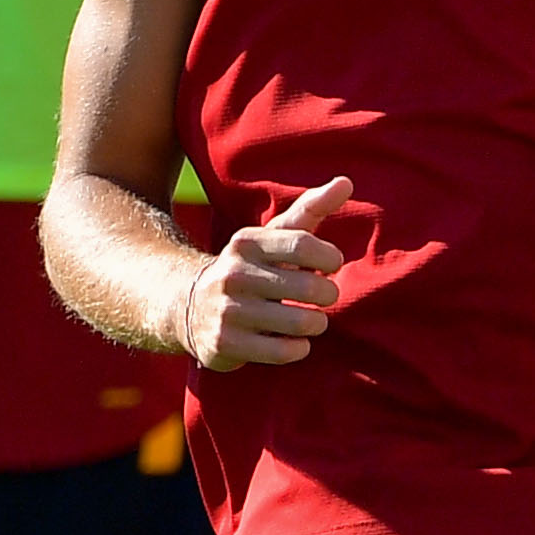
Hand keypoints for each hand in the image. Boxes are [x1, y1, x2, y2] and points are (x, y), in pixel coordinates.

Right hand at [179, 175, 351, 369]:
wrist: (188, 305)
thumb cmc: (250, 267)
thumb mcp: (273, 235)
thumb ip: (310, 208)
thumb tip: (346, 181)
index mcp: (247, 242)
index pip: (303, 244)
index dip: (328, 258)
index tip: (331, 265)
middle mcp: (233, 274)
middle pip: (308, 287)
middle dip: (327, 295)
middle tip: (324, 297)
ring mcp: (227, 310)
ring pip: (300, 322)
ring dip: (316, 324)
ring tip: (311, 321)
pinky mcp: (225, 343)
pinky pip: (283, 352)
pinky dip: (298, 348)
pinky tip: (293, 342)